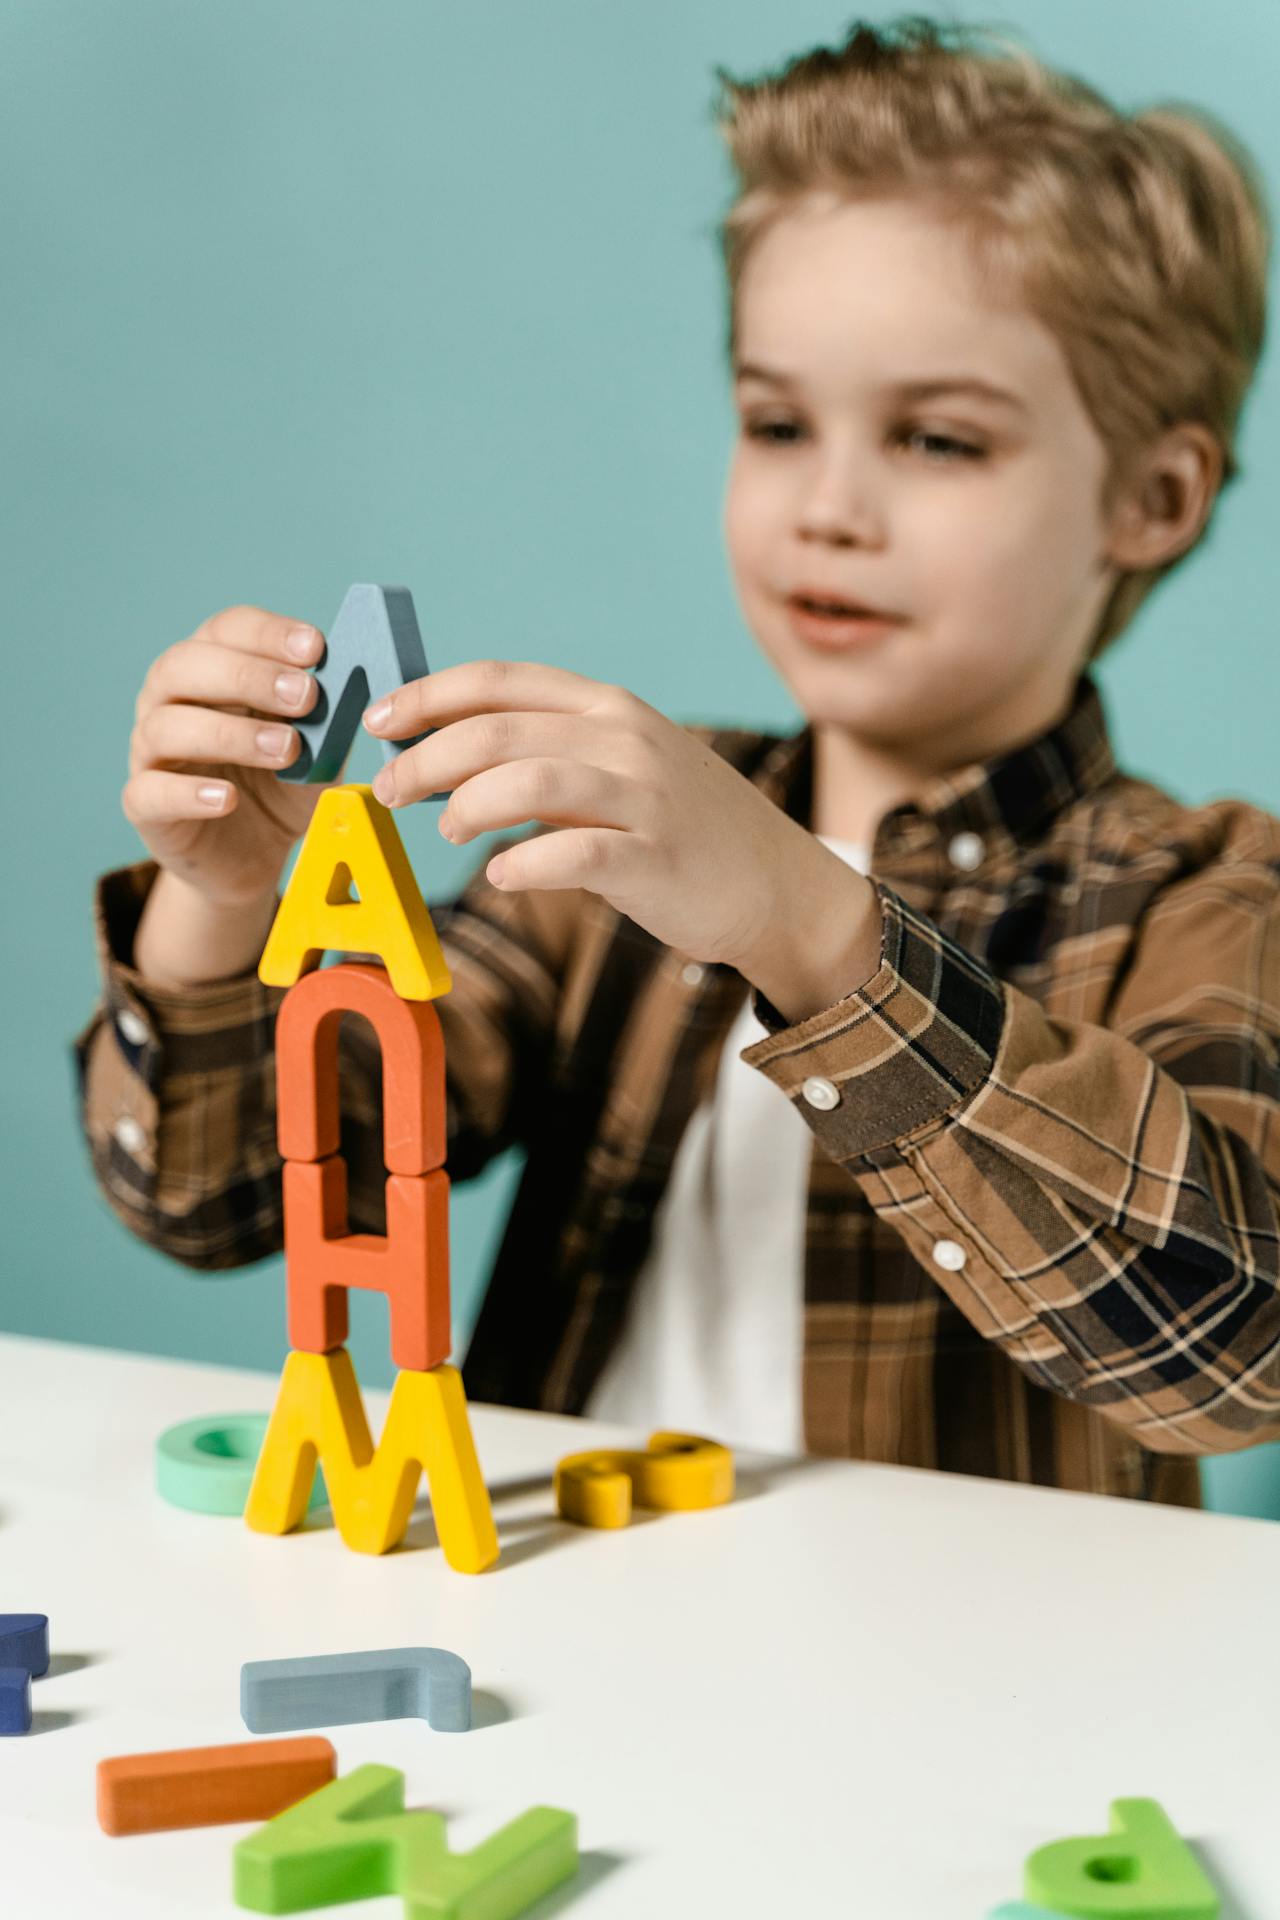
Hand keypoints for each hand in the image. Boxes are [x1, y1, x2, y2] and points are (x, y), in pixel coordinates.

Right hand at [123, 605, 335, 908]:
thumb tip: (352, 684)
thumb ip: (328, 718)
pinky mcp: (145, 807)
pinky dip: (189, 793)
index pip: (226, 630)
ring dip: (230, 733)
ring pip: (167, 726)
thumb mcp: (317, 749)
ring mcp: (149, 752)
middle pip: (185, 666)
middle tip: (306, 696)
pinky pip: (150, 792)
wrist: (253, 856)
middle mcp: (168, 700)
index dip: (268, 633)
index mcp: (209, 669)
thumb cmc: (281, 786)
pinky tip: (228, 798)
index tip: (316, 648)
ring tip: (286, 749)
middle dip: (250, 675)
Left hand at [364, 659, 882, 1011]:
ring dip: (468, 806)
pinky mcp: (656, 857)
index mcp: (607, 708)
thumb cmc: (680, 829)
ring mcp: (644, 796)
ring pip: (531, 780)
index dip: (428, 696)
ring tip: (445, 831)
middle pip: (499, 730)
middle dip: (427, 758)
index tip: (379, 723)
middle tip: (392, 790)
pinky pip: (575, 854)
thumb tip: (446, 761)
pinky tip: (502, 876)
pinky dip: (525, 864)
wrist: (775, 884)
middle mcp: (625, 739)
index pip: (499, 682)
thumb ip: (547, 755)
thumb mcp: (619, 768)